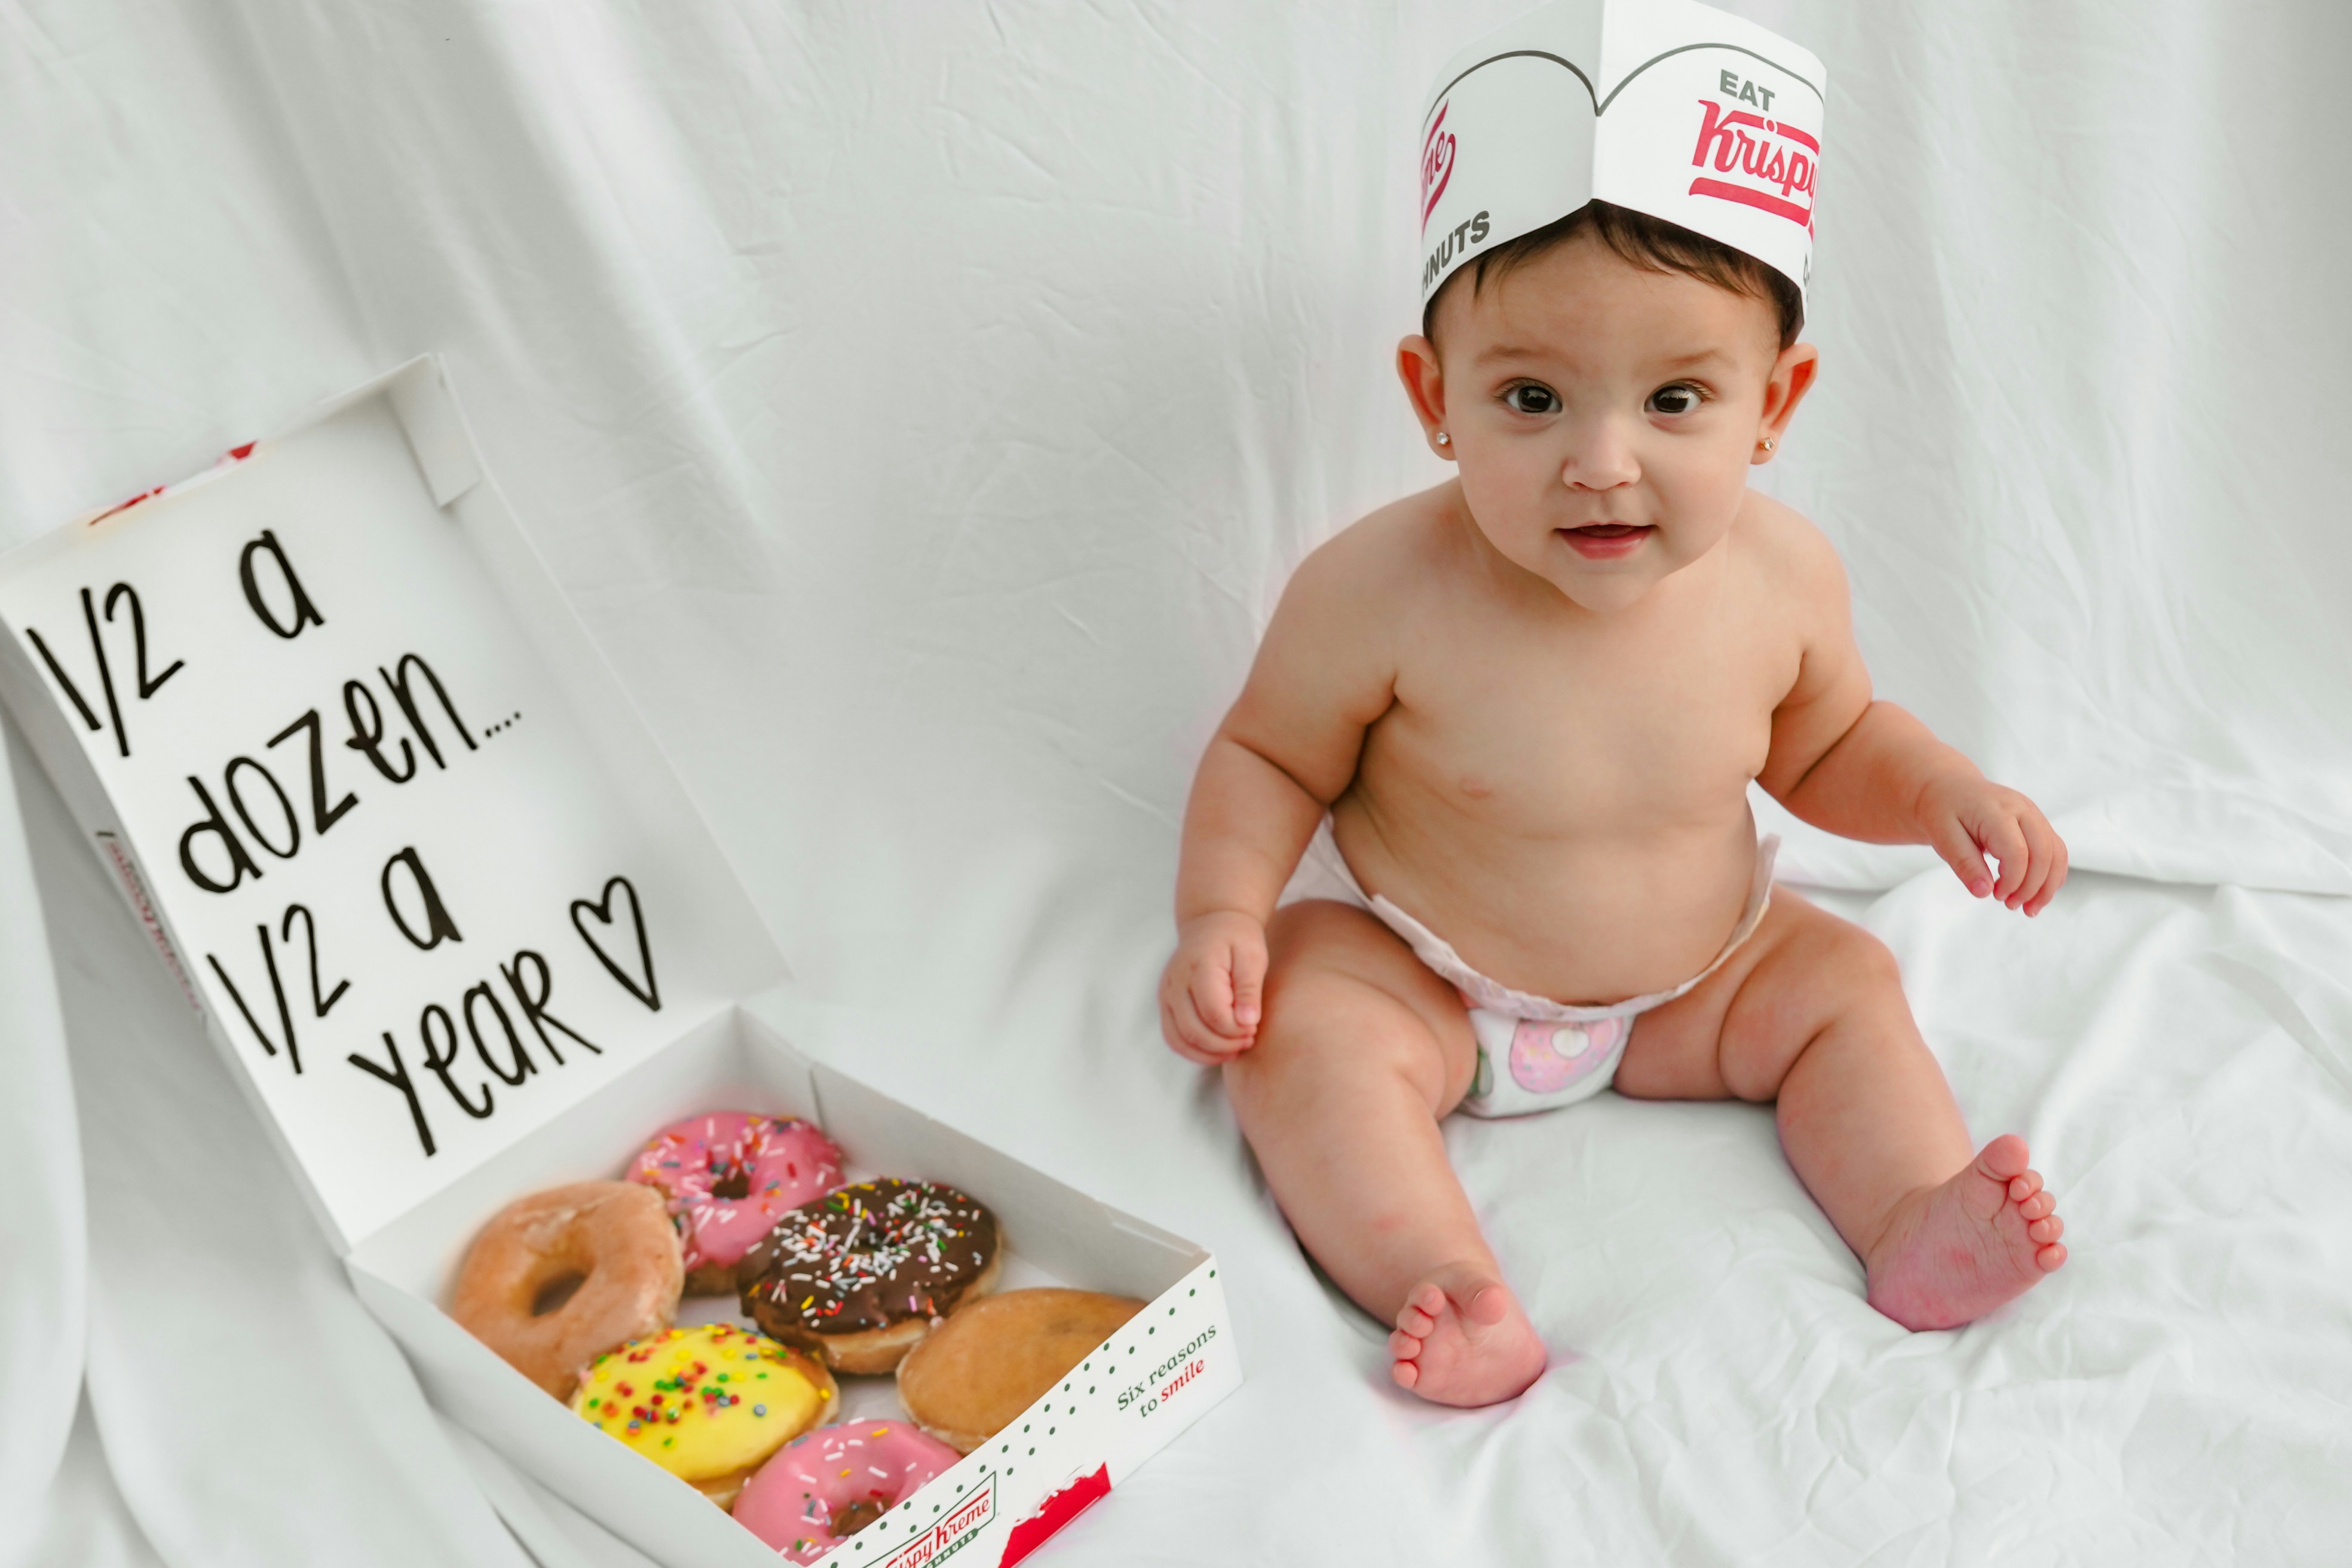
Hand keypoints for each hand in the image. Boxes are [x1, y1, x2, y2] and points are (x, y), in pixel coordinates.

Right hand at [1159, 910, 1267, 1064]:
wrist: (1211, 924)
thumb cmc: (1237, 939)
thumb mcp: (1252, 956)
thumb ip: (1249, 989)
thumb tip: (1248, 1022)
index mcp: (1199, 967)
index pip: (1214, 1013)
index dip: (1236, 1029)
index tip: (1254, 1027)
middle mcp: (1175, 982)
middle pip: (1195, 1031)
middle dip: (1225, 1044)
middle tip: (1249, 1040)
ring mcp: (1166, 995)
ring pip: (1181, 1040)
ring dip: (1210, 1053)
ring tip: (1235, 1048)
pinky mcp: (1166, 1005)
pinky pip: (1174, 1038)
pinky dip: (1194, 1052)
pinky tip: (1218, 1050)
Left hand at [1917, 774, 2067, 914]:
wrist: (1948, 788)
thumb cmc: (1942, 811)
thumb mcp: (1942, 836)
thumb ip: (1964, 863)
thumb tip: (1984, 893)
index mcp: (1996, 810)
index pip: (2018, 852)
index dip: (2013, 881)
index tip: (1997, 896)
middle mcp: (2022, 808)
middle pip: (2044, 853)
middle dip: (2033, 887)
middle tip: (2011, 906)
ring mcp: (2033, 814)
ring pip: (2056, 853)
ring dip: (2048, 885)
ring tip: (2029, 909)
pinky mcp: (2037, 822)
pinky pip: (2055, 850)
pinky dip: (2050, 875)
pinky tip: (2036, 894)